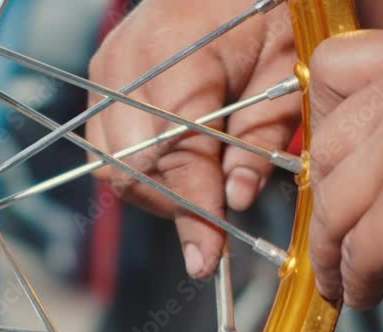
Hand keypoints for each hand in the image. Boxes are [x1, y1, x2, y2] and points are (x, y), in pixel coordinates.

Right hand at [87, 0, 298, 277]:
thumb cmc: (263, 13)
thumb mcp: (284, 72)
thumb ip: (259, 138)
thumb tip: (236, 200)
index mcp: (178, 57)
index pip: (174, 154)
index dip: (192, 210)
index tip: (208, 256)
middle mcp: (126, 65)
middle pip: (130, 168)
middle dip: (172, 206)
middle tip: (212, 228)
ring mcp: (104, 70)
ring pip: (110, 165)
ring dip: (154, 192)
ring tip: (197, 192)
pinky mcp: (99, 79)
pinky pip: (105, 146)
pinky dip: (138, 170)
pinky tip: (175, 167)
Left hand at [309, 30, 382, 319]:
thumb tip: (357, 152)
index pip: (336, 66)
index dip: (323, 115)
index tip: (328, 157)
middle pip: (329, 145)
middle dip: (326, 197)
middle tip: (335, 229)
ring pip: (333, 206)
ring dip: (331, 250)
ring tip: (342, 276)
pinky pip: (356, 253)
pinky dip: (356, 281)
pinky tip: (367, 292)